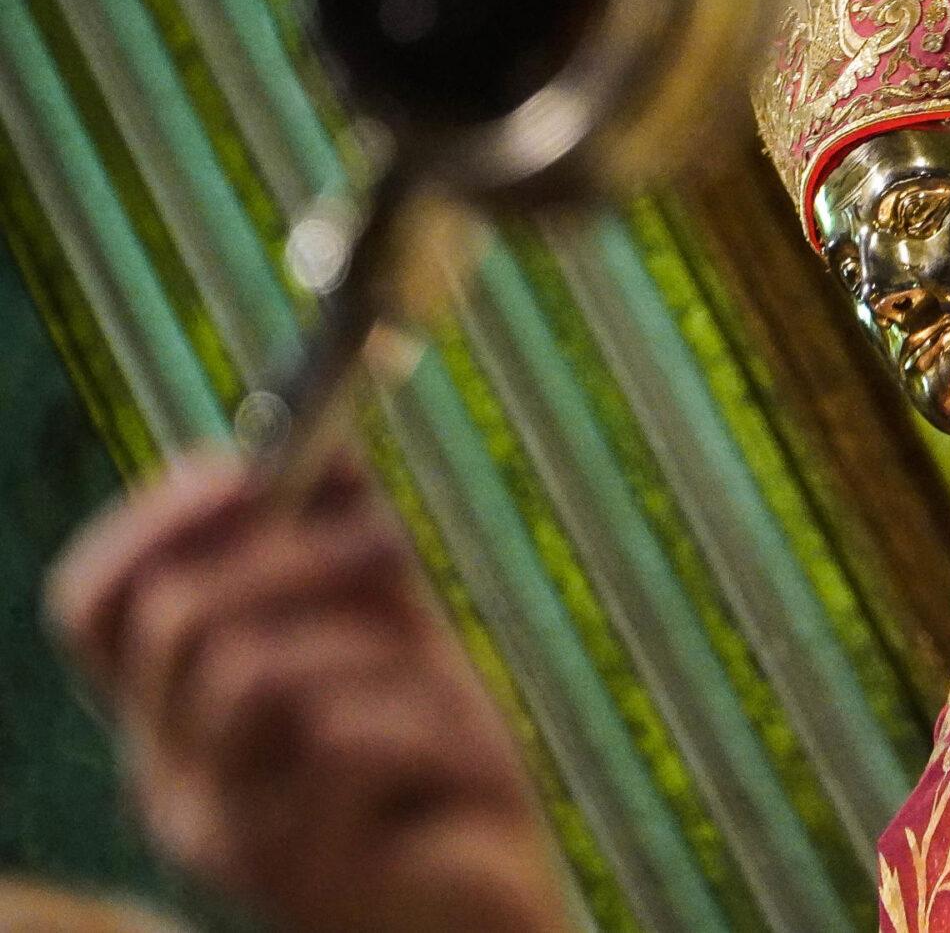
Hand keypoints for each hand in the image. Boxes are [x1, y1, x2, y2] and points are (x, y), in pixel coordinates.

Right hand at [45, 454, 570, 932]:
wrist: (489, 900)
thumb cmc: (432, 767)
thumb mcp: (387, 635)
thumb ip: (343, 545)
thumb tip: (321, 430)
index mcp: (177, 712)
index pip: (92, 605)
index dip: (155, 519)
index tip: (247, 468)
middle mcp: (175, 775)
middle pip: (177, 620)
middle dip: (298, 556)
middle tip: (391, 545)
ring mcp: (229, 830)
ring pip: (252, 675)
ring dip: (363, 645)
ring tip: (427, 672)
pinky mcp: (301, 870)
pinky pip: (342, 743)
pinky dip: (413, 719)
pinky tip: (444, 759)